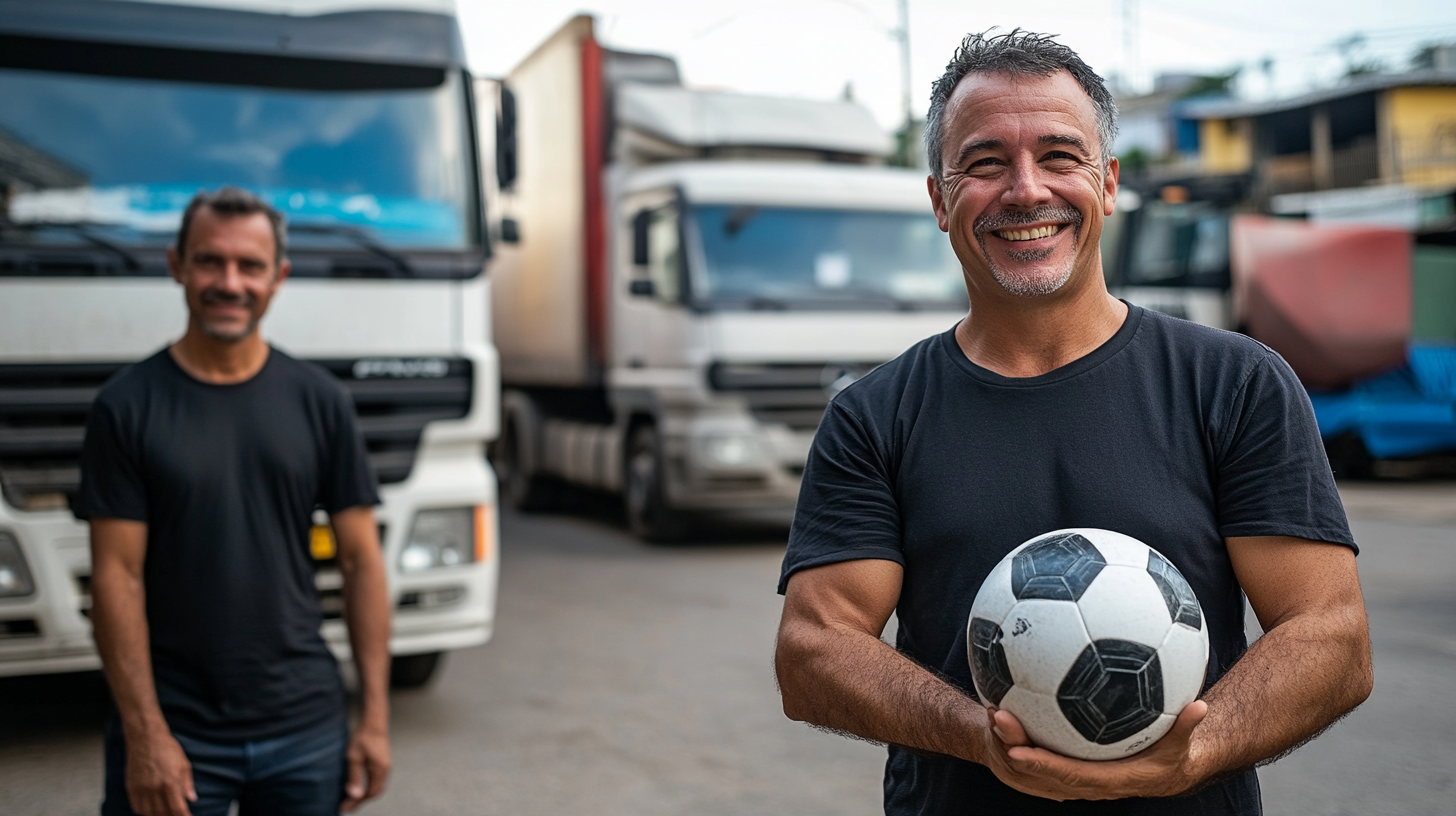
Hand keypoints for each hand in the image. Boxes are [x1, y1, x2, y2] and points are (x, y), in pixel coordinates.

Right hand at [125, 730, 195, 815]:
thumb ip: (187, 784)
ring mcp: (141, 789)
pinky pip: (137, 807)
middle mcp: (155, 788)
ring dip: (158, 815)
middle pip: (163, 813)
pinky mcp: (131, 787)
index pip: (178, 809)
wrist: (146, 738)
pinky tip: (151, 810)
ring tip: (165, 813)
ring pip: (149, 813)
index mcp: (170, 782)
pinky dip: (145, 812)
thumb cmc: (167, 748)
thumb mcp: (184, 764)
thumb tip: (191, 798)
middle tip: (177, 814)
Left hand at [341, 725, 390, 811]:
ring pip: (376, 787)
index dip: (356, 802)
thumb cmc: (363, 737)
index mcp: (379, 770)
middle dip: (361, 801)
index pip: (369, 793)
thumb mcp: (354, 758)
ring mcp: (385, 766)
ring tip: (352, 799)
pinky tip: (360, 786)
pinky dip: (368, 787)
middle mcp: (385, 770)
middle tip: (347, 806)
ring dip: (365, 795)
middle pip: (375, 792)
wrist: (373, 722)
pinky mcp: (382, 762)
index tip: (343, 808)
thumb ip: (354, 777)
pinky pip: (377, 780)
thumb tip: (355, 795)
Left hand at [977, 701, 1208, 800]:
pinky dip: (1027, 733)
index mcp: (1107, 778)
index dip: (1043, 765)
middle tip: (995, 717)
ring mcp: (1077, 773)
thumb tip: (1199, 706)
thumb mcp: (1181, 743)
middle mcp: (1086, 780)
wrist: (1167, 773)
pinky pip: (1045, 750)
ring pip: (1039, 761)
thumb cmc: (1172, 755)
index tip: (1018, 750)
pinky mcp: (1073, 762)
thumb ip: (1186, 727)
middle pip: (1043, 769)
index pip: (1068, 774)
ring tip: (993, 708)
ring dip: (1013, 738)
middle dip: (1015, 745)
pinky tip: (1011, 703)